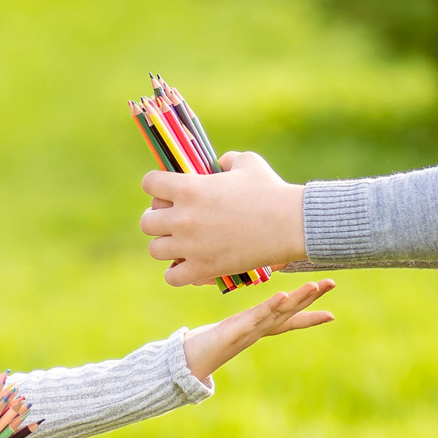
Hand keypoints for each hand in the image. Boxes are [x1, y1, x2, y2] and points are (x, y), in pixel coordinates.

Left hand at [142, 152, 305, 286]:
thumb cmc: (271, 190)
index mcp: (188, 188)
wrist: (291, 224)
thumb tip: (218, 164)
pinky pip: (172, 277)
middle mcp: (183, 218)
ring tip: (183, 244)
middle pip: (147, 222)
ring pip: (156, 250)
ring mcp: (190, 246)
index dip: (157, 186)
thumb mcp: (247, 163)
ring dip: (167, 246)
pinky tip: (191, 264)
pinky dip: (178, 272)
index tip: (168, 190)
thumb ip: (226, 160)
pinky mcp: (203, 269)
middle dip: (159, 219)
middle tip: (176, 220)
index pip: (150, 184)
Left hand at [182, 279, 336, 380]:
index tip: (332, 314)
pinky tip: (284, 296)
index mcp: (258, 328)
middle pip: (290, 312)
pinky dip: (271, 307)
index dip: (310, 317)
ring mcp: (249, 331)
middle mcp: (258, 330)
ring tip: (315, 286)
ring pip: (279, 313)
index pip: (289, 320)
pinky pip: (257, 317)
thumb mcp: (226, 329)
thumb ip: (238, 324)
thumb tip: (246, 318)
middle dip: (311, 298)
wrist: (188, 364)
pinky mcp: (236, 331)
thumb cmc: (205, 344)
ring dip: (298, 299)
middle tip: (332, 282)